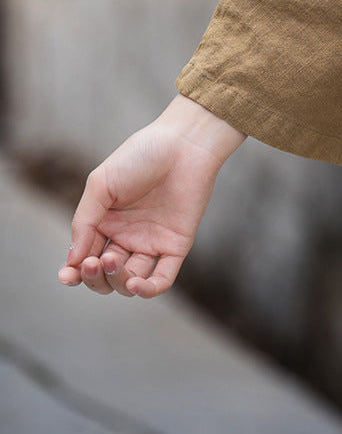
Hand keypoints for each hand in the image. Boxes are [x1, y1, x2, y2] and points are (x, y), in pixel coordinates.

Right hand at [57, 94, 245, 298]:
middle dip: (94, 277)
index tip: (66, 276)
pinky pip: (162, 279)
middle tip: (94, 261)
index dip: (74, 272)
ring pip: (129, 282)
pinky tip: (135, 283)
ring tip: (112, 260)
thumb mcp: (101, 184)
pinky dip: (147, 289)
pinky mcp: (176, 246)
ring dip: (117, 281)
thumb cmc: (140, 156)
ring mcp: (151, 243)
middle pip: (105, 276)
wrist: (183, 143)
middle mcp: (127, 237)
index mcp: (105, 222)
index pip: (85, 258)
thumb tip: (72, 261)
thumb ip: (84, 221)